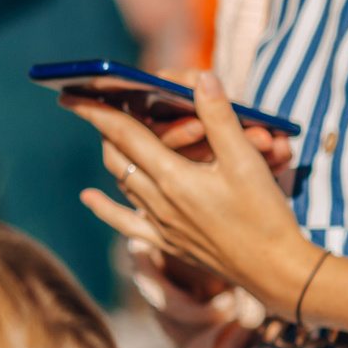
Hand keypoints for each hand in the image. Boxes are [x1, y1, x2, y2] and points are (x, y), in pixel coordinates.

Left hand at [66, 71, 316, 314]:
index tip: (72, 94)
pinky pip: (127, 223)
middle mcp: (157, 201)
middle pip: (117, 156)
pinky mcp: (168, 242)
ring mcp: (160, 224)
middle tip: (96, 107)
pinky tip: (88, 197)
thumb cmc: (265, 213)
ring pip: (122, 182)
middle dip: (104, 129)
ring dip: (113, 156)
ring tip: (107, 136)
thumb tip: (200, 78)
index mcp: (173, 177)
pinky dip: (105, 208)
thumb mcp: (247, 160)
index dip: (96, 111)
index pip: (124, 134)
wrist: (275, 269)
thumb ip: (220, 117)